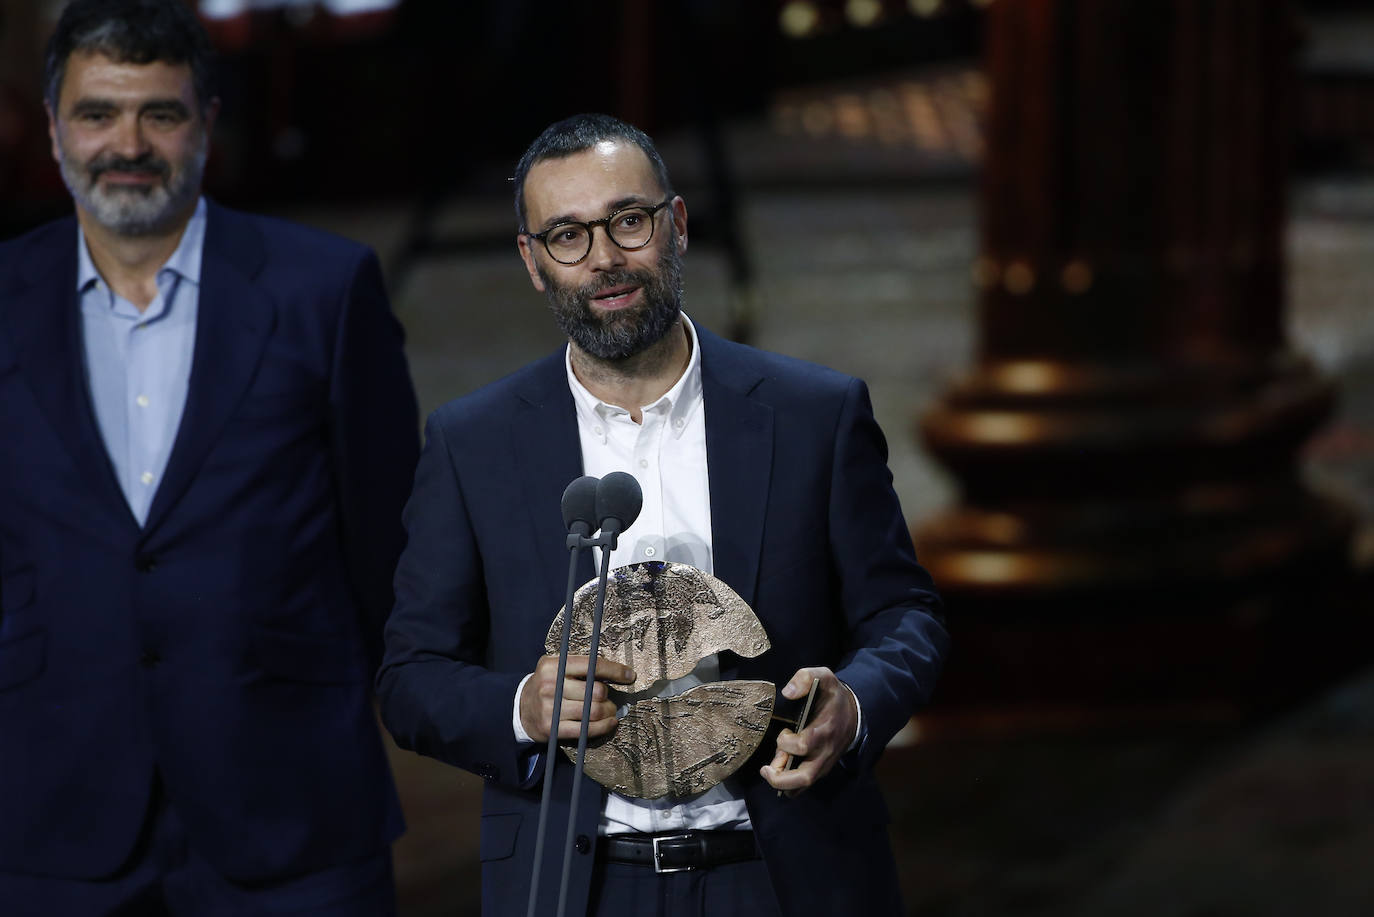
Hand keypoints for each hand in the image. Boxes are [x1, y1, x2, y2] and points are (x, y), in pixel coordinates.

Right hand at [519, 654, 635, 742]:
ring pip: (593, 712)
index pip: (591, 665)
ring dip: (609, 712)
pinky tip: (610, 723)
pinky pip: (586, 730)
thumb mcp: (555, 667)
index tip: (630, 676)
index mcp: (553, 666)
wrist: (520, 708)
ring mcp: (551, 709)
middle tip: (612, 700)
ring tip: (610, 711)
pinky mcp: (552, 729)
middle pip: (596, 691)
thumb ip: (580, 666)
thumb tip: (616, 671)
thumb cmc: (546, 684)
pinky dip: (603, 727)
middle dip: (609, 696)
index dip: (615, 671)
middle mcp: (550, 686)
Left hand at [760, 667, 857, 795]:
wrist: (853, 714)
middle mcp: (824, 752)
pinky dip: (789, 786)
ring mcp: (823, 763)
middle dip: (781, 779)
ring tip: (769, 771)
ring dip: (782, 784)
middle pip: (805, 777)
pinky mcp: (820, 769)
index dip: (787, 743)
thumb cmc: (832, 696)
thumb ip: (805, 678)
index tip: (784, 731)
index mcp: (824, 730)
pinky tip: (778, 773)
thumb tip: (787, 692)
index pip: (804, 745)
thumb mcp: (824, 677)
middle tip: (765, 770)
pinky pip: (804, 785)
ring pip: (803, 785)